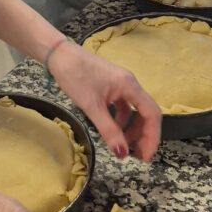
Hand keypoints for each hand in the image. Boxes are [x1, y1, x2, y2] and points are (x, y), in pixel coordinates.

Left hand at [49, 40, 160, 161]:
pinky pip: (123, 106)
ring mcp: (120, 84)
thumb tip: (122, 153)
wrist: (58, 54)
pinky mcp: (111, 86)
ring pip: (134, 110)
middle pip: (146, 113)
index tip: (145, 157)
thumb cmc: (75, 76)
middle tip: (136, 155)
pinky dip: (121, 120)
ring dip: (132, 129)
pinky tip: (111, 128)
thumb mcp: (91, 106)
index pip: (152, 114)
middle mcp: (130, 84)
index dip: (152, 137)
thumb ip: (108, 130)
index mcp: (130, 86)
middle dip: (144, 135)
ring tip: (121, 145)